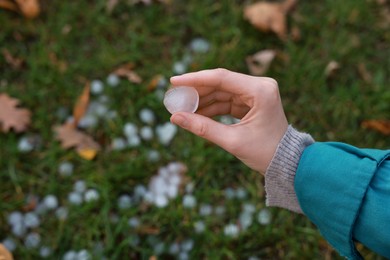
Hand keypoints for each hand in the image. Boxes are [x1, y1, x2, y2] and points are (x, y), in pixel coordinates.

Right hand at [170, 68, 287, 173]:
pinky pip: (226, 101)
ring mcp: (256, 93)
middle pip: (220, 83)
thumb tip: (175, 118)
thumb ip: (203, 128)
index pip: (221, 78)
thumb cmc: (265, 153)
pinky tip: (195, 114)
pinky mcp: (252, 101)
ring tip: (181, 109)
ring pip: (221, 92)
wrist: (287, 163)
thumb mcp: (232, 141)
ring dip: (202, 101)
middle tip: (174, 98)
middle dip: (196, 92)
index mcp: (260, 91)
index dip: (195, 79)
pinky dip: (211, 108)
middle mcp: (260, 86)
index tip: (174, 81)